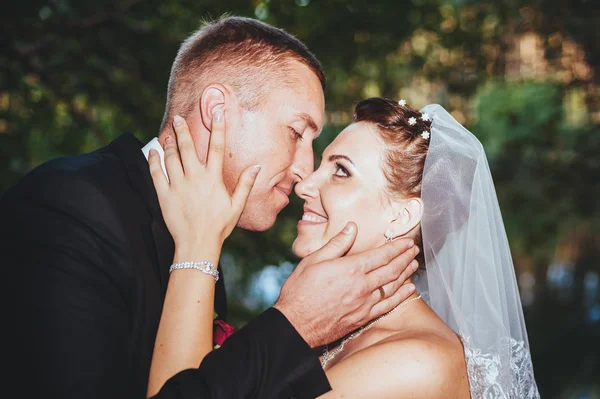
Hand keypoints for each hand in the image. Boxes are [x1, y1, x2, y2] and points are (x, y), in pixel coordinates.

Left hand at [148, 112, 260, 253]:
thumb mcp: (236, 206)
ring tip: (168, 133)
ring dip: (169, 142)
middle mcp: (195, 178)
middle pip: (188, 147)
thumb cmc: (219, 226)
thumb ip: (246, 184)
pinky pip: (156, 173)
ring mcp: (178, 186)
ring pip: (171, 157)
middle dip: (183, 130)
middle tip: (178, 117)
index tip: (217, 113)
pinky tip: (152, 151)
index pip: (216, 148)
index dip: (218, 128)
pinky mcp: (164, 195)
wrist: (197, 245)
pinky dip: (153, 160)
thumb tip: (256, 167)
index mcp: (213, 179)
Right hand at [274, 222, 418, 347]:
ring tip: (414, 264)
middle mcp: (362, 286)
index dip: (397, 247)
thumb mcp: (313, 260)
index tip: (406, 241)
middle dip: (405, 257)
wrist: (296, 325)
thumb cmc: (300, 291)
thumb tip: (352, 227)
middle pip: (391, 269)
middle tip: (414, 249)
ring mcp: (365, 303)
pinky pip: (388, 305)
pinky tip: (409, 289)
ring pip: (392, 286)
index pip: (381, 255)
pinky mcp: (363, 317)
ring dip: (405, 273)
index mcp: (351, 269)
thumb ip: (337, 244)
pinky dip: (401, 296)